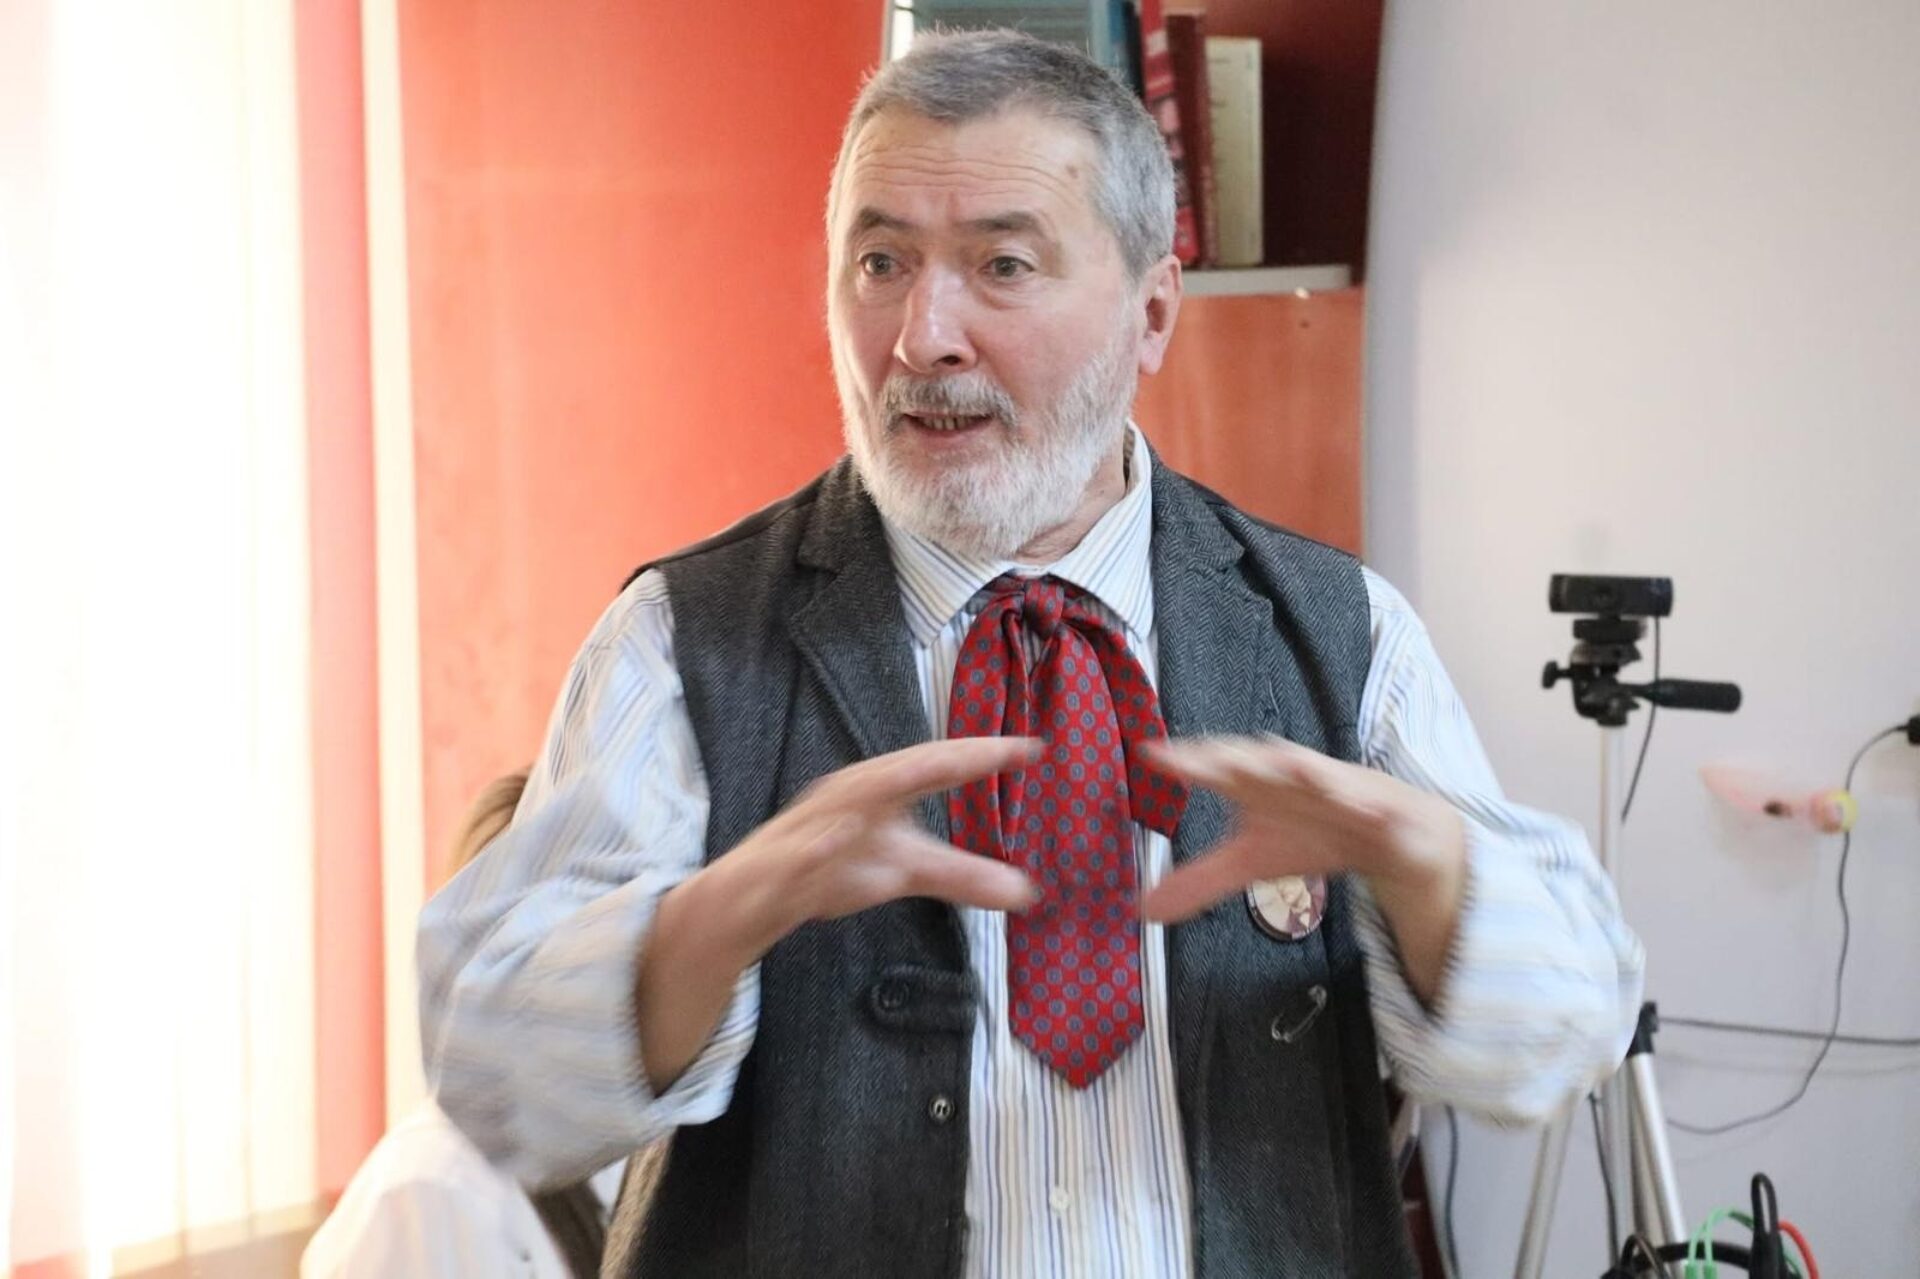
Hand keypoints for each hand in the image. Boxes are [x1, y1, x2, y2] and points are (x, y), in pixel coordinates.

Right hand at [719, 735, 1043, 953]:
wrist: (753, 896)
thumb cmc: (836, 867)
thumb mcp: (907, 870)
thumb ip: (963, 876)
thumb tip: (1027, 892)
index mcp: (879, 790)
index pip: (937, 767)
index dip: (982, 756)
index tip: (1033, 748)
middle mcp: (847, 798)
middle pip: (898, 773)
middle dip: (944, 760)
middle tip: (994, 751)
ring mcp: (812, 830)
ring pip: (847, 808)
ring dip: (879, 789)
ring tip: (923, 772)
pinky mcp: (780, 867)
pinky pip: (797, 855)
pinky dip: (817, 846)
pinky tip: (837, 837)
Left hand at [1137, 735, 1465, 1004]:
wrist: (1384, 834)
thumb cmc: (1308, 832)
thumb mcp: (1250, 861)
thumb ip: (1200, 880)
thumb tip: (1143, 910)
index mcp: (1255, 785)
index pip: (1213, 769)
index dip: (1184, 761)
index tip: (1152, 754)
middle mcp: (1291, 776)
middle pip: (1259, 762)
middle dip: (1235, 757)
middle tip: (1206, 758)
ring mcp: (1337, 787)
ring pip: (1318, 772)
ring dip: (1305, 768)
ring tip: (1286, 763)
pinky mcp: (1380, 805)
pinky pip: (1375, 803)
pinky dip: (1367, 803)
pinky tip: (1361, 806)